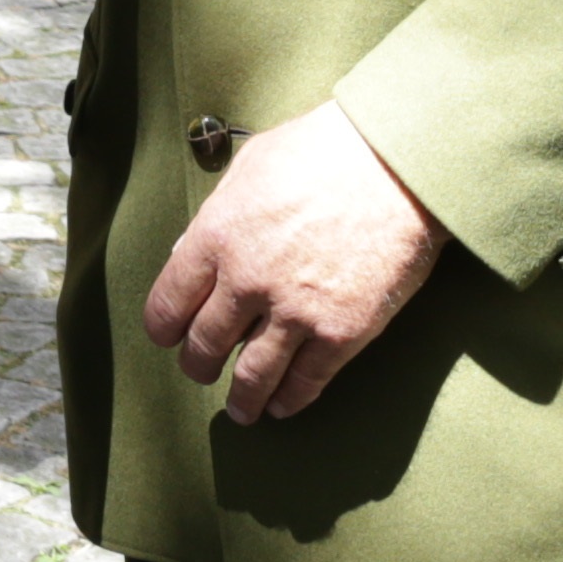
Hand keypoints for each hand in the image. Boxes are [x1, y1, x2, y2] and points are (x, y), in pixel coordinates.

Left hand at [141, 105, 444, 423]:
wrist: (397, 163)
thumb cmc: (325, 150)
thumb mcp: (251, 165)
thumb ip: (218, 213)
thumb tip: (191, 249)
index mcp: (217, 236)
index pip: (168, 303)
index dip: (165, 328)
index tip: (169, 336)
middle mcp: (247, 281)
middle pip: (204, 346)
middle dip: (198, 365)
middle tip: (201, 371)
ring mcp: (293, 311)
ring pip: (251, 378)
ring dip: (241, 401)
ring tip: (241, 410)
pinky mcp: (340, 333)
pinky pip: (305, 383)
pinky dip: (290, 401)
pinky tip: (284, 405)